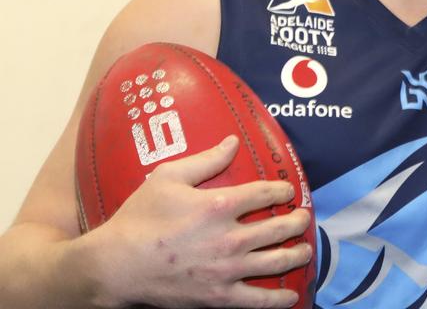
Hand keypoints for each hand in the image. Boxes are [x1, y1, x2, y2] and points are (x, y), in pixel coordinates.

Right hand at [87, 135, 312, 307]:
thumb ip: (205, 160)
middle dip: (297, 221)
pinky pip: (258, 300)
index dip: (282, 191)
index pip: (265, 194)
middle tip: (302, 218)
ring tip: (305, 249)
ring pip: (277, 261)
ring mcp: (226, 270)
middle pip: (280, 227)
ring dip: (298, 254)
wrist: (113, 267)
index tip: (287, 192)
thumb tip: (233, 142)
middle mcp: (230, 238)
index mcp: (219, 205)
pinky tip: (291, 296)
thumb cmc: (138, 220)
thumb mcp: (167, 178)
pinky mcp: (218, 297)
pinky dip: (279, 299)